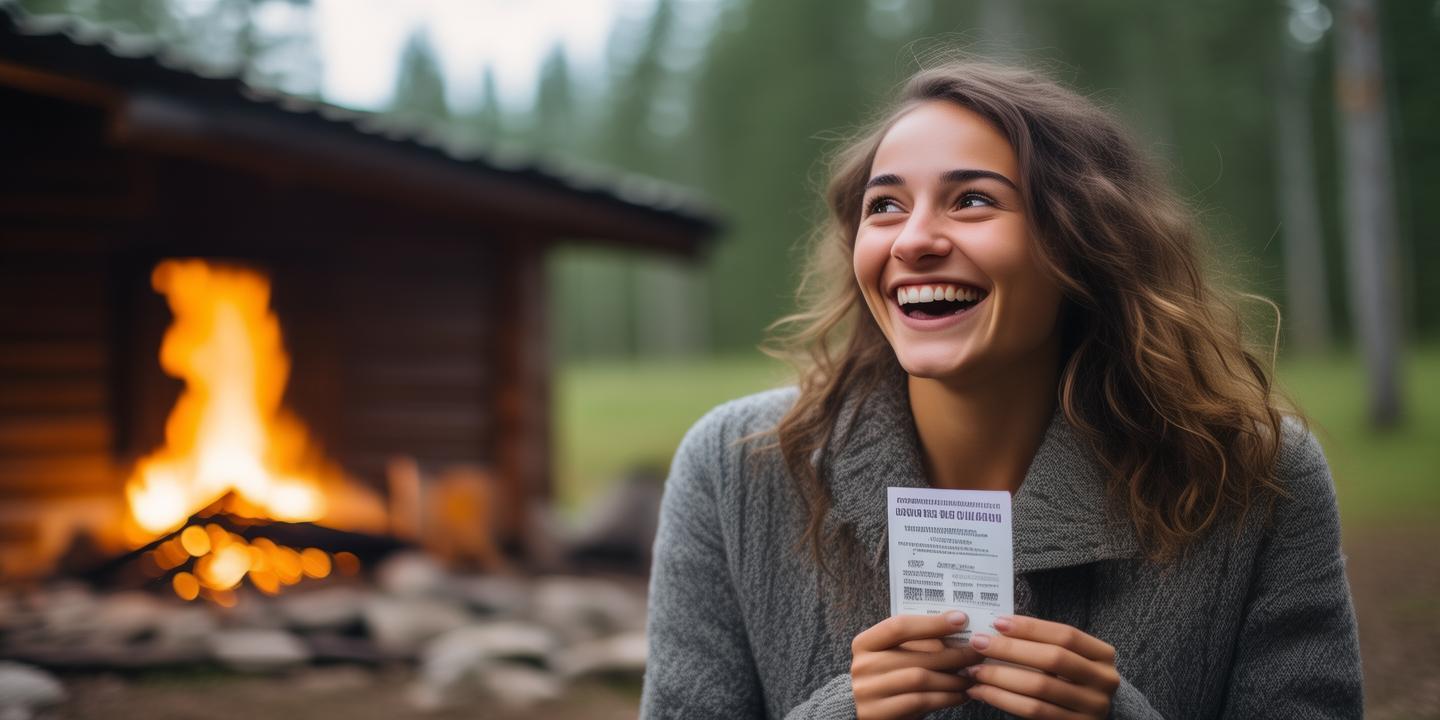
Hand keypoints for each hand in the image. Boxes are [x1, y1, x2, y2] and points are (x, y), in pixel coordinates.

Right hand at [850, 611, 983, 719]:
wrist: (862, 712)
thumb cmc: (885, 681)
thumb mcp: (891, 658)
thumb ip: (914, 645)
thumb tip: (956, 629)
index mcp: (865, 643)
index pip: (899, 626)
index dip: (932, 622)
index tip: (961, 619)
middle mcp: (863, 665)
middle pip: (916, 655)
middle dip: (953, 654)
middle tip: (977, 653)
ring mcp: (868, 691)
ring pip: (920, 678)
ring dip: (952, 678)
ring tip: (971, 676)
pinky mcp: (879, 713)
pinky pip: (920, 701)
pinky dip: (945, 697)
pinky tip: (960, 695)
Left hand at [963, 615, 1119, 718]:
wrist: (1085, 717)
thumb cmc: (1068, 681)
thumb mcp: (1066, 660)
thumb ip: (1042, 645)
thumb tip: (998, 627)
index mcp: (1103, 656)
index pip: (1066, 635)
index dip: (1031, 627)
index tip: (998, 622)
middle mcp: (1104, 680)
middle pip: (1053, 659)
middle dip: (1010, 650)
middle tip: (978, 643)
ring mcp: (1093, 707)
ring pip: (1040, 687)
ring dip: (1000, 677)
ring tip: (974, 670)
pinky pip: (1033, 711)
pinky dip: (1003, 699)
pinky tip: (982, 691)